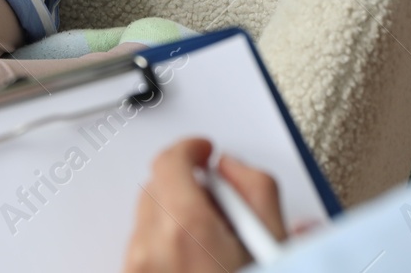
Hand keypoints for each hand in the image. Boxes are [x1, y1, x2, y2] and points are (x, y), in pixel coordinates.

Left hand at [123, 138, 288, 272]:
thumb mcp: (274, 243)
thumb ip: (256, 188)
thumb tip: (233, 167)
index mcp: (185, 226)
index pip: (170, 161)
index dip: (190, 150)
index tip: (203, 152)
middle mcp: (152, 247)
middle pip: (156, 189)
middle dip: (185, 187)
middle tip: (218, 203)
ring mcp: (137, 271)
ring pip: (148, 223)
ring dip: (175, 221)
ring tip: (213, 248)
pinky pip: (143, 255)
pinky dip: (165, 251)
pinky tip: (198, 268)